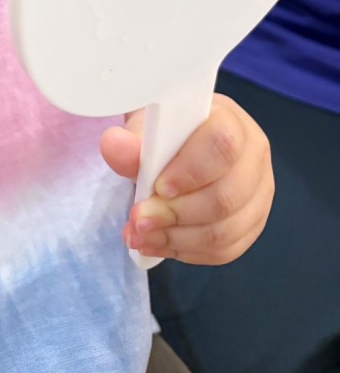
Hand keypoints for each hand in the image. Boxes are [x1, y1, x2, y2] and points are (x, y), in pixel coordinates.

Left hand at [100, 93, 273, 263]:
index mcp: (231, 121)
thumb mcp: (146, 127)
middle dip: (176, 214)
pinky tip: (158, 244)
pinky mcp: (250, 224)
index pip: (222, 145)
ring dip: (177, 238)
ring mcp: (257, 194)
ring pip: (226, 230)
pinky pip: (224, 249)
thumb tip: (115, 147)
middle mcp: (253, 157)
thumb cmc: (167, 131)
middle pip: (226, 196)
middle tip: (138, 220)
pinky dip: (186, 251)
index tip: (157, 186)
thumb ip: (132, 141)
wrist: (176, 143)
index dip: (190, 171)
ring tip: (141, 236)